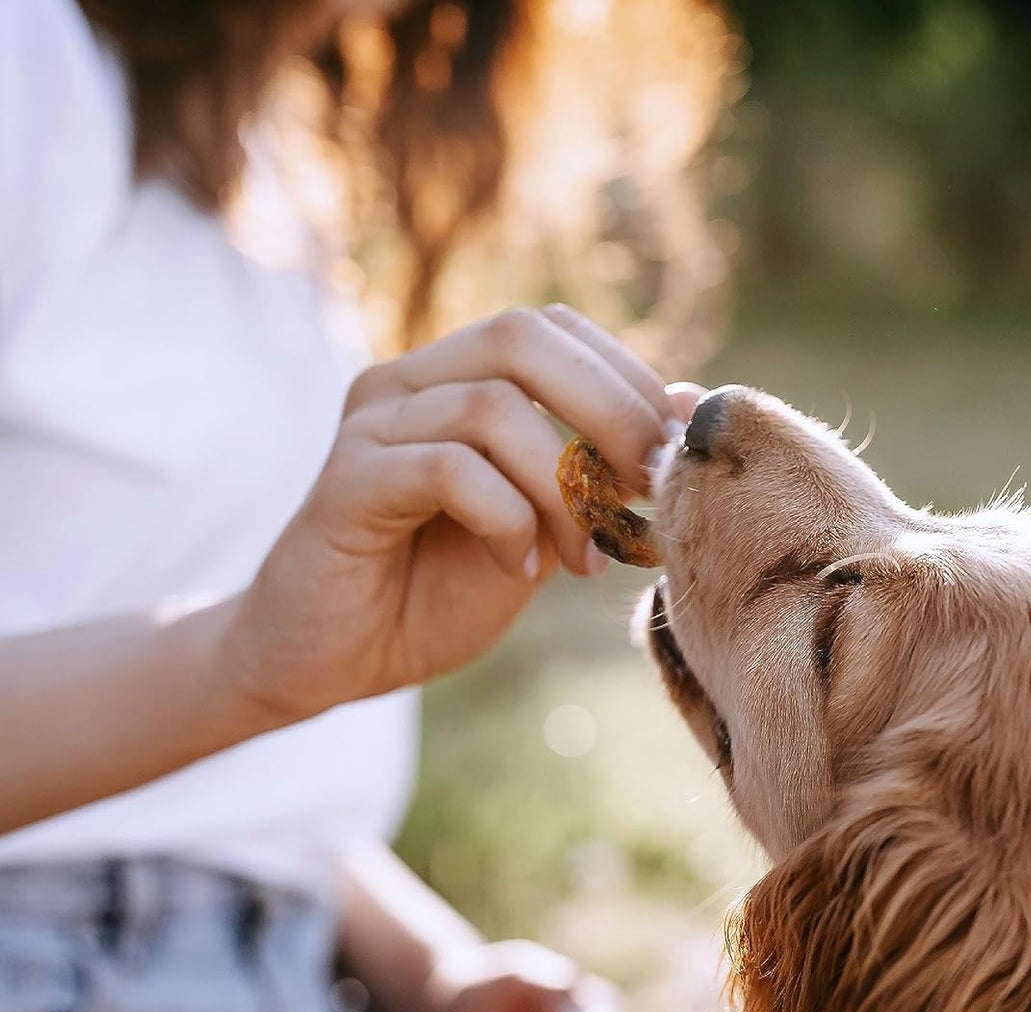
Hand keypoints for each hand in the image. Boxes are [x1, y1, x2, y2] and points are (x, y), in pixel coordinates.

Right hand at [223, 305, 699, 723]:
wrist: (335, 659)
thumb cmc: (438, 592)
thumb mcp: (545, 527)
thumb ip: (599, 471)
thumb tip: (690, 405)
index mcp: (455, 377)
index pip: (553, 329)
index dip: (626, 380)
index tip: (670, 457)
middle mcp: (408, 381)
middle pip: (522, 337)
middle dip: (608, 411)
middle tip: (645, 491)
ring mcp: (372, 424)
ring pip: (491, 407)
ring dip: (561, 488)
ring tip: (580, 561)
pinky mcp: (346, 479)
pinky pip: (448, 468)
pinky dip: (506, 518)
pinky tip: (519, 567)